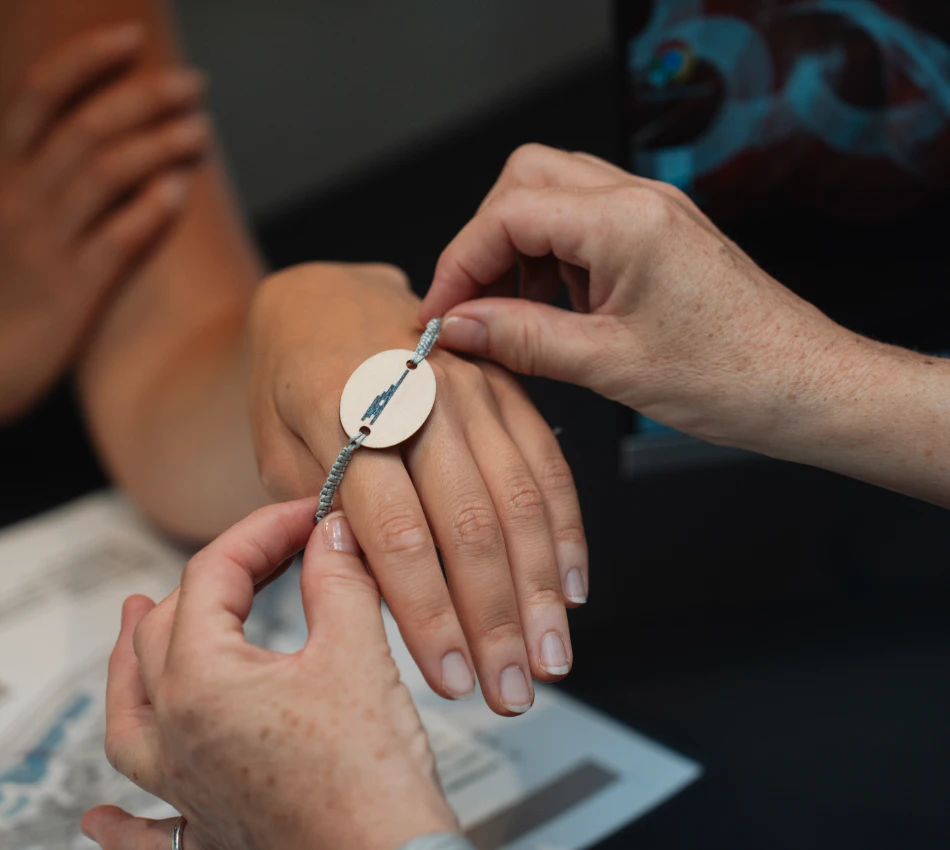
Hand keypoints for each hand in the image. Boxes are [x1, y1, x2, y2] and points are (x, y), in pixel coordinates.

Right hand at [0, 23, 209, 418]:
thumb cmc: (10, 280)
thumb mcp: (10, 212)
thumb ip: (41, 165)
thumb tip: (98, 122)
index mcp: (3, 171)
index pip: (39, 92)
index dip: (85, 57)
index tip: (133, 35)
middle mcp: (20, 198)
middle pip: (84, 125)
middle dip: (144, 95)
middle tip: (195, 84)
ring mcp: (46, 244)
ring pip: (104, 174)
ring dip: (159, 144)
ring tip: (203, 131)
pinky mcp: (74, 291)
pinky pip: (115, 240)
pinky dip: (149, 210)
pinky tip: (180, 189)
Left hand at [81, 501, 457, 849]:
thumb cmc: (371, 781)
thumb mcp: (358, 655)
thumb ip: (339, 581)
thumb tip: (330, 535)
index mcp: (202, 684)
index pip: (212, 574)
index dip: (262, 530)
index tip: (305, 516)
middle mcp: (175, 736)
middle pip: (163, 631)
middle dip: (212, 576)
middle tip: (263, 550)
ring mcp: (184, 788)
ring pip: (129, 715)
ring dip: (132, 662)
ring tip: (133, 620)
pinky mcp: (208, 830)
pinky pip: (140, 830)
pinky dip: (118, 819)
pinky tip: (101, 817)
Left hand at [248, 262, 587, 714]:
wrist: (326, 298)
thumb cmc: (290, 381)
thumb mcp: (275, 447)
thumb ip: (324, 515)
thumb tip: (379, 591)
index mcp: (342, 410)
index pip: (395, 532)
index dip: (426, 614)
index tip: (448, 678)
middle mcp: (416, 394)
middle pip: (468, 523)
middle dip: (495, 620)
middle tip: (511, 691)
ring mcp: (469, 384)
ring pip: (519, 499)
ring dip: (540, 589)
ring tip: (550, 657)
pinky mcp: (506, 385)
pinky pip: (546, 462)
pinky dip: (564, 530)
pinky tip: (572, 585)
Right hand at [421, 144, 853, 454]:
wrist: (807, 387)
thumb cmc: (733, 377)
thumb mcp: (609, 365)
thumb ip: (522, 338)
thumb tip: (458, 325)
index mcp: (627, 221)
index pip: (508, 214)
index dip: (459, 263)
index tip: (440, 313)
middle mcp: (640, 199)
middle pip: (526, 180)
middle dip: (486, 240)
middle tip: (473, 304)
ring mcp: (653, 211)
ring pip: (553, 195)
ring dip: (519, 248)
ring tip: (514, 312)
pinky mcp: (660, 233)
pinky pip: (585, 223)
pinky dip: (553, 258)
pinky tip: (554, 308)